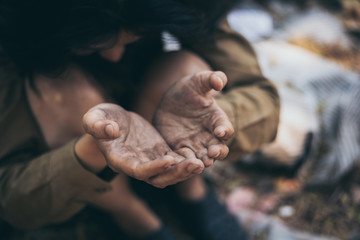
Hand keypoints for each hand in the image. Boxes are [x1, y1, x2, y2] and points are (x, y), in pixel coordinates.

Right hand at [82, 103, 203, 187]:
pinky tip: (200, 156)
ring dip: (184, 171)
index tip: (169, 159)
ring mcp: (150, 160)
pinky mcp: (160, 152)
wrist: (112, 121)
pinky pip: (175, 161)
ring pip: (169, 173)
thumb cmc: (100, 119)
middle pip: (158, 178)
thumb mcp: (94, 117)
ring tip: (201, 164)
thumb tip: (110, 130)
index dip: (153, 168)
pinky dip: (186, 161)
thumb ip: (97, 124)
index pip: (138, 170)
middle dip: (176, 174)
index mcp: (120, 160)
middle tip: (194, 165)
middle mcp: (136, 165)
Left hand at [154, 71, 233, 166]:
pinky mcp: (180, 149)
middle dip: (217, 152)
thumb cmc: (189, 90)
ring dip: (202, 162)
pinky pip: (184, 159)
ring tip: (200, 164)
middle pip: (218, 148)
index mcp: (216, 119)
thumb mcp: (198, 81)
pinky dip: (184, 163)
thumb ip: (211, 79)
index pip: (225, 128)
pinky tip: (180, 165)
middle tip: (212, 154)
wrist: (170, 101)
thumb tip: (220, 82)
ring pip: (203, 158)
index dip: (224, 130)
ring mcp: (195, 144)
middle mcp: (209, 135)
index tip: (220, 131)